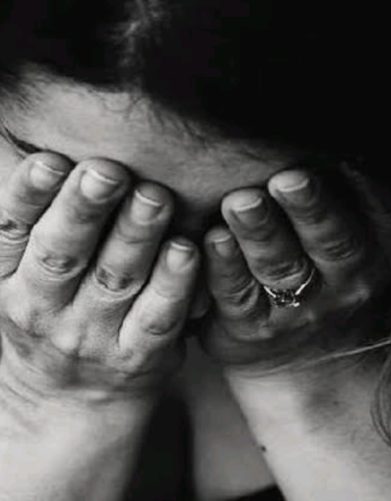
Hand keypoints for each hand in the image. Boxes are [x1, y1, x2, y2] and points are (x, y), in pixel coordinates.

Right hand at [0, 153, 198, 410]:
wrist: (66, 405)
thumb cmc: (53, 322)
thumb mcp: (20, 281)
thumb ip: (37, 228)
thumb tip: (55, 157)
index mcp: (10, 281)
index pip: (12, 232)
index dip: (28, 196)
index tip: (52, 161)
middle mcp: (44, 309)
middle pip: (63, 253)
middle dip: (85, 210)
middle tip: (108, 171)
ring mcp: (92, 337)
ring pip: (115, 280)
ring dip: (136, 237)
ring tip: (154, 197)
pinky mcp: (137, 357)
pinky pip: (157, 317)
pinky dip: (172, 285)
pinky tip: (187, 251)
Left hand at [202, 164, 390, 370]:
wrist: (311, 356)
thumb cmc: (332, 273)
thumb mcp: (361, 238)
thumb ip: (348, 196)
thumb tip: (330, 136)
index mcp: (382, 252)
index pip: (382, 218)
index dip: (362, 191)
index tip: (342, 161)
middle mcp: (348, 283)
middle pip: (333, 242)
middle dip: (311, 208)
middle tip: (288, 179)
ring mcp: (301, 310)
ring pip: (281, 267)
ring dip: (260, 232)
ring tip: (241, 202)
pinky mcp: (254, 328)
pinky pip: (239, 296)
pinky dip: (226, 267)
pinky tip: (214, 239)